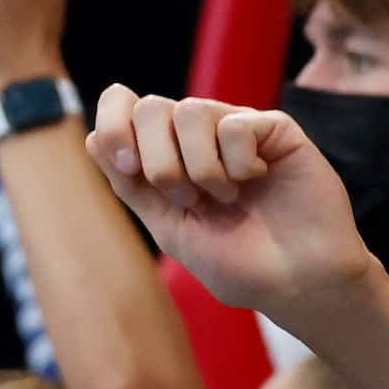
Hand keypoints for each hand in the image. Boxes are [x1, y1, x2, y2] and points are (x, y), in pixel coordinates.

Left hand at [86, 88, 379, 317]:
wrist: (296, 282)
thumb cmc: (238, 262)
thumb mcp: (170, 227)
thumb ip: (133, 186)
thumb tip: (92, 139)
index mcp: (168, 154)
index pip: (125, 107)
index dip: (115, 126)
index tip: (128, 169)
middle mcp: (200, 135)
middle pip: (152, 106)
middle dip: (159, 162)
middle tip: (187, 199)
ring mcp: (238, 128)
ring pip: (191, 110)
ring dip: (199, 167)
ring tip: (224, 197)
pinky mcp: (276, 129)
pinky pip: (236, 124)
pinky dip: (237, 163)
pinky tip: (255, 181)